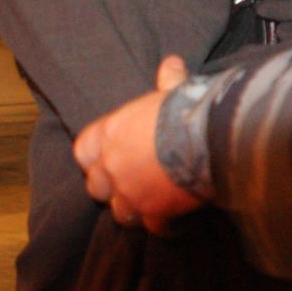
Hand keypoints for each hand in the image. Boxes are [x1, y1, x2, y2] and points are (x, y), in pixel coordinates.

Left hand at [73, 56, 204, 232]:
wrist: (208, 137)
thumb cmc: (186, 108)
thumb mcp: (175, 89)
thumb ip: (168, 80)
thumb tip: (172, 63)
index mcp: (111, 133)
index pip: (83, 150)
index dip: (94, 157)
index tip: (107, 158)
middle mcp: (113, 165)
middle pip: (96, 187)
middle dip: (111, 188)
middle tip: (132, 183)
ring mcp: (130, 192)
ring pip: (120, 212)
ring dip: (135, 209)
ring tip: (153, 204)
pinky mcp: (154, 213)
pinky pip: (153, 228)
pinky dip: (165, 226)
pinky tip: (177, 220)